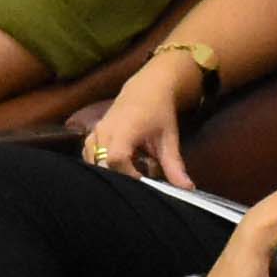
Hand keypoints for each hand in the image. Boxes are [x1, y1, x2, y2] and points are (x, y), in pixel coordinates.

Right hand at [82, 54, 195, 179]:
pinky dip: (100, 163)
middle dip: (118, 176)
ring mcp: (96, 131)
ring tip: (128, 169)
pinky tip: (116, 165)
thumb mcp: (169, 139)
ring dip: (108, 170)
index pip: (116, 159)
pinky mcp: (92, 133)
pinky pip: (89, 153)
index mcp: (124, 130)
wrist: (147, 88)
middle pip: (102, 163)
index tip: (144, 182)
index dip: (128, 175)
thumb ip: (174, 165)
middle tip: (137, 178)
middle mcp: (105, 130)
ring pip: (92, 160)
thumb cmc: (159, 112)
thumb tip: (187, 188)